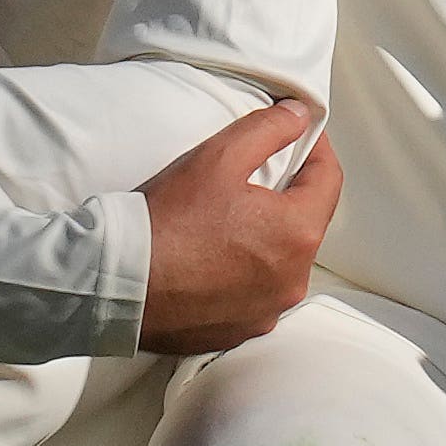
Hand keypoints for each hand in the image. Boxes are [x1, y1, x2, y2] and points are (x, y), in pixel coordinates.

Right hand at [137, 92, 340, 352]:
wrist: (116, 285)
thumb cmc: (167, 221)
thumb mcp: (218, 158)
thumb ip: (268, 129)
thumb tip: (299, 114)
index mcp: (298, 234)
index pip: (329, 179)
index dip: (316, 148)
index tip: (299, 131)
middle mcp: (293, 280)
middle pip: (306, 222)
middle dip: (289, 193)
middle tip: (258, 172)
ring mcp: (268, 310)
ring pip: (281, 260)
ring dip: (266, 236)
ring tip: (230, 218)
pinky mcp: (240, 330)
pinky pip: (255, 292)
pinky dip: (243, 271)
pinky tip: (213, 256)